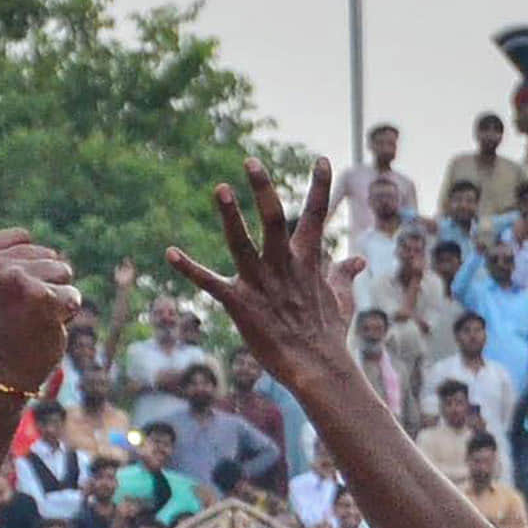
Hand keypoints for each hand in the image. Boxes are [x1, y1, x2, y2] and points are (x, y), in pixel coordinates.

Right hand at [0, 230, 75, 393]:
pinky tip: (45, 326)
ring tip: (31, 317)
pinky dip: (67, 312)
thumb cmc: (0, 324)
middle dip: (43, 282)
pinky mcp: (42, 299)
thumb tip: (46, 247)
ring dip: (55, 296)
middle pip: (47, 254)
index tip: (4, 293)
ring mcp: (15, 280)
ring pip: (63, 271)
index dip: (25, 265)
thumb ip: (8, 256)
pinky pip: (73, 296)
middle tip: (19, 310)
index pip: (23, 237)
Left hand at [169, 160, 354, 391]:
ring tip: (221, 189)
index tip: (322, 160)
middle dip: (263, 189)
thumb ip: (343, 274)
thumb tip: (358, 260)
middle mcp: (283, 266)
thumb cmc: (329, 334)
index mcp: (307, 261)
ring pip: (243, 243)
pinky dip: (189, 269)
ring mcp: (261, 284)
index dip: (320, 187)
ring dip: (231, 216)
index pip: (316, 216)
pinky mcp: (240, 304)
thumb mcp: (341, 299)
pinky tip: (170, 252)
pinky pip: (210, 283)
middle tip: (250, 161)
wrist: (318, 368)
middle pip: (274, 219)